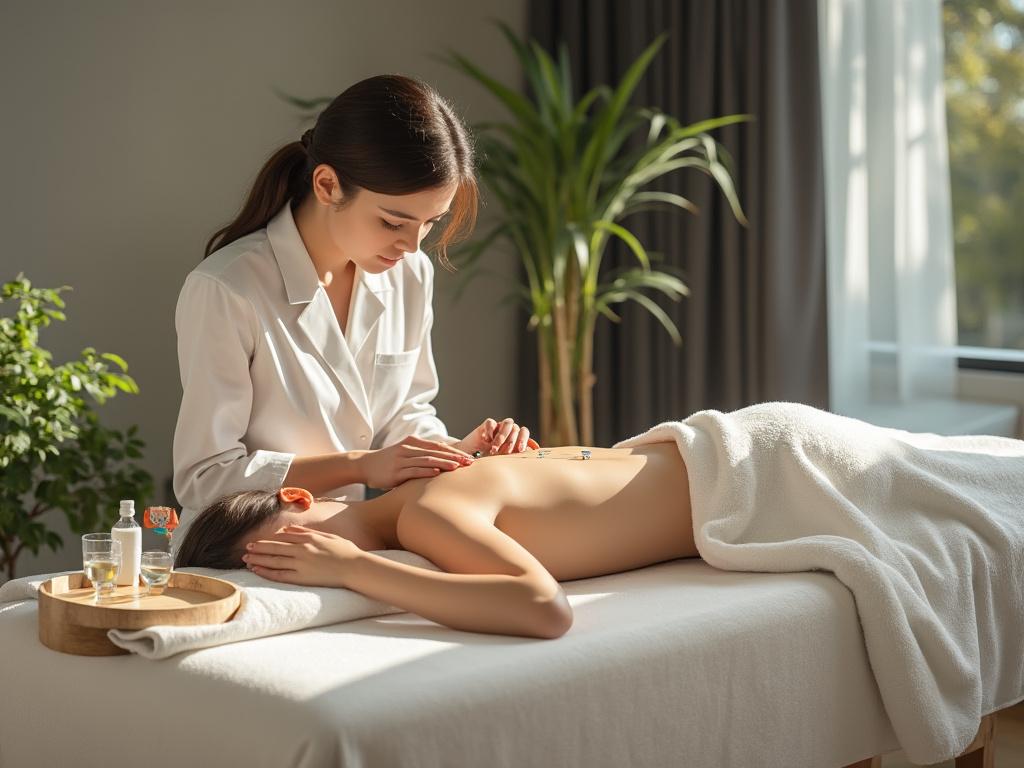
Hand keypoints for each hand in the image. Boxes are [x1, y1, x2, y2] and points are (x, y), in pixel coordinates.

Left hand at [242, 525, 358, 587]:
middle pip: (274, 548)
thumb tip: (288, 528)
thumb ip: (306, 531)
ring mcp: (301, 563)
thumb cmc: (345, 551)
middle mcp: (302, 549)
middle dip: (259, 548)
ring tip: (246, 559)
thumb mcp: (327, 536)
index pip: (283, 537)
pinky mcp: (302, 577)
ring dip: (258, 559)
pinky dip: (266, 572)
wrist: (355, 567)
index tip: (261, 541)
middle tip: (247, 548)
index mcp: (309, 538)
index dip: (270, 539)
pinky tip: (257, 571)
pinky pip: (280, 575)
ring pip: (273, 560)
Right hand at [356, 435, 474, 487]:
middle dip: (454, 457)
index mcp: (413, 442)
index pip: (439, 446)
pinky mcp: (395, 472)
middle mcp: (408, 448)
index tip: (470, 458)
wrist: (365, 464)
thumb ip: (423, 454)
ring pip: (426, 460)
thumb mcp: (406, 453)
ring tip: (457, 467)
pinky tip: (436, 474)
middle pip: (436, 452)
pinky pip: (413, 471)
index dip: (455, 451)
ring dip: (443, 463)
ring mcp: (401, 459)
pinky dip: (426, 471)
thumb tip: (445, 459)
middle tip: (469, 463)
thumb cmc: (390, 461)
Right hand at [458, 418, 539, 455]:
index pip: (524, 432)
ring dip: (502, 436)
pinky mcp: (487, 425)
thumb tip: (535, 449)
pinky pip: (491, 423)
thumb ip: (518, 454)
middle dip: (510, 442)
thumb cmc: (492, 460)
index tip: (520, 450)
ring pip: (507, 423)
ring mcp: (499, 426)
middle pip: (516, 429)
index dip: (523, 439)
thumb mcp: (506, 460)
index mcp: (516, 438)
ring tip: (494, 448)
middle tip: (503, 453)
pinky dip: (490, 431)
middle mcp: (509, 430)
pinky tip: (486, 441)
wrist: (473, 457)